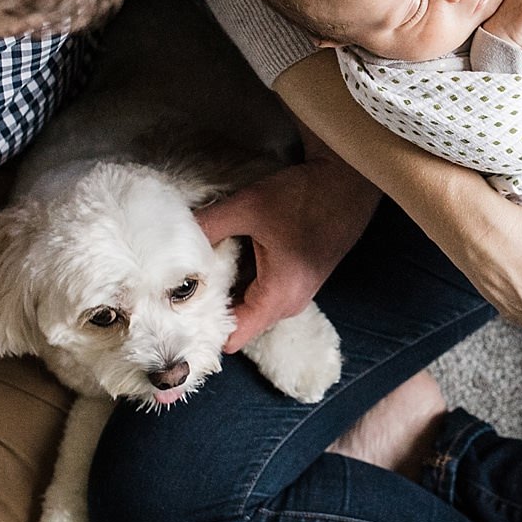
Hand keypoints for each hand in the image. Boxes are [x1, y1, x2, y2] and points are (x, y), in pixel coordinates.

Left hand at [198, 153, 378, 354]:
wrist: (347, 183)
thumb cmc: (305, 196)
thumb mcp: (249, 207)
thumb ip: (208, 225)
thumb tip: (175, 237)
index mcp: (278, 296)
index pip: (233, 337)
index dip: (204, 329)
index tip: (178, 313)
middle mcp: (289, 305)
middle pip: (239, 323)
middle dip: (212, 308)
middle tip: (183, 284)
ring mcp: (296, 297)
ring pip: (250, 307)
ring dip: (228, 292)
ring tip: (206, 268)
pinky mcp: (298, 284)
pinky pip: (262, 294)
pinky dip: (244, 282)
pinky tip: (231, 258)